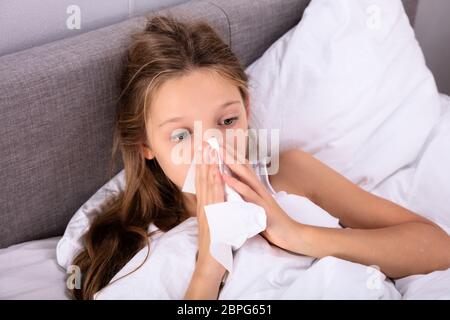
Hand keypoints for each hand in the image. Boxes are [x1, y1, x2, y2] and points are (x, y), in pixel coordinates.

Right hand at [194, 141, 226, 278]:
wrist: (210, 264)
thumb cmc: (215, 246)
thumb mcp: (213, 224)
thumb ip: (213, 211)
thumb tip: (216, 200)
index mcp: (205, 207)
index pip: (203, 182)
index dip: (204, 165)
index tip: (206, 149)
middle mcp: (204, 206)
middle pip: (203, 179)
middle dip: (204, 160)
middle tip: (205, 142)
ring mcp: (207, 212)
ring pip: (207, 185)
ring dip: (209, 166)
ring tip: (210, 150)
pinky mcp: (212, 218)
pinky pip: (214, 199)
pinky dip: (215, 185)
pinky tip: (217, 174)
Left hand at [218, 142, 297, 250]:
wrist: (290, 234)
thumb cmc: (273, 222)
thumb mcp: (259, 205)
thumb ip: (250, 196)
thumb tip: (238, 190)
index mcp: (256, 188)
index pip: (244, 168)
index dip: (232, 156)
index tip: (219, 146)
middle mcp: (258, 188)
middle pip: (243, 166)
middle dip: (229, 154)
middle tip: (215, 142)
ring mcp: (260, 195)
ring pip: (245, 175)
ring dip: (231, 163)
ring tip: (218, 152)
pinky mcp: (261, 205)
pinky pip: (247, 192)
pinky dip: (236, 183)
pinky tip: (225, 177)